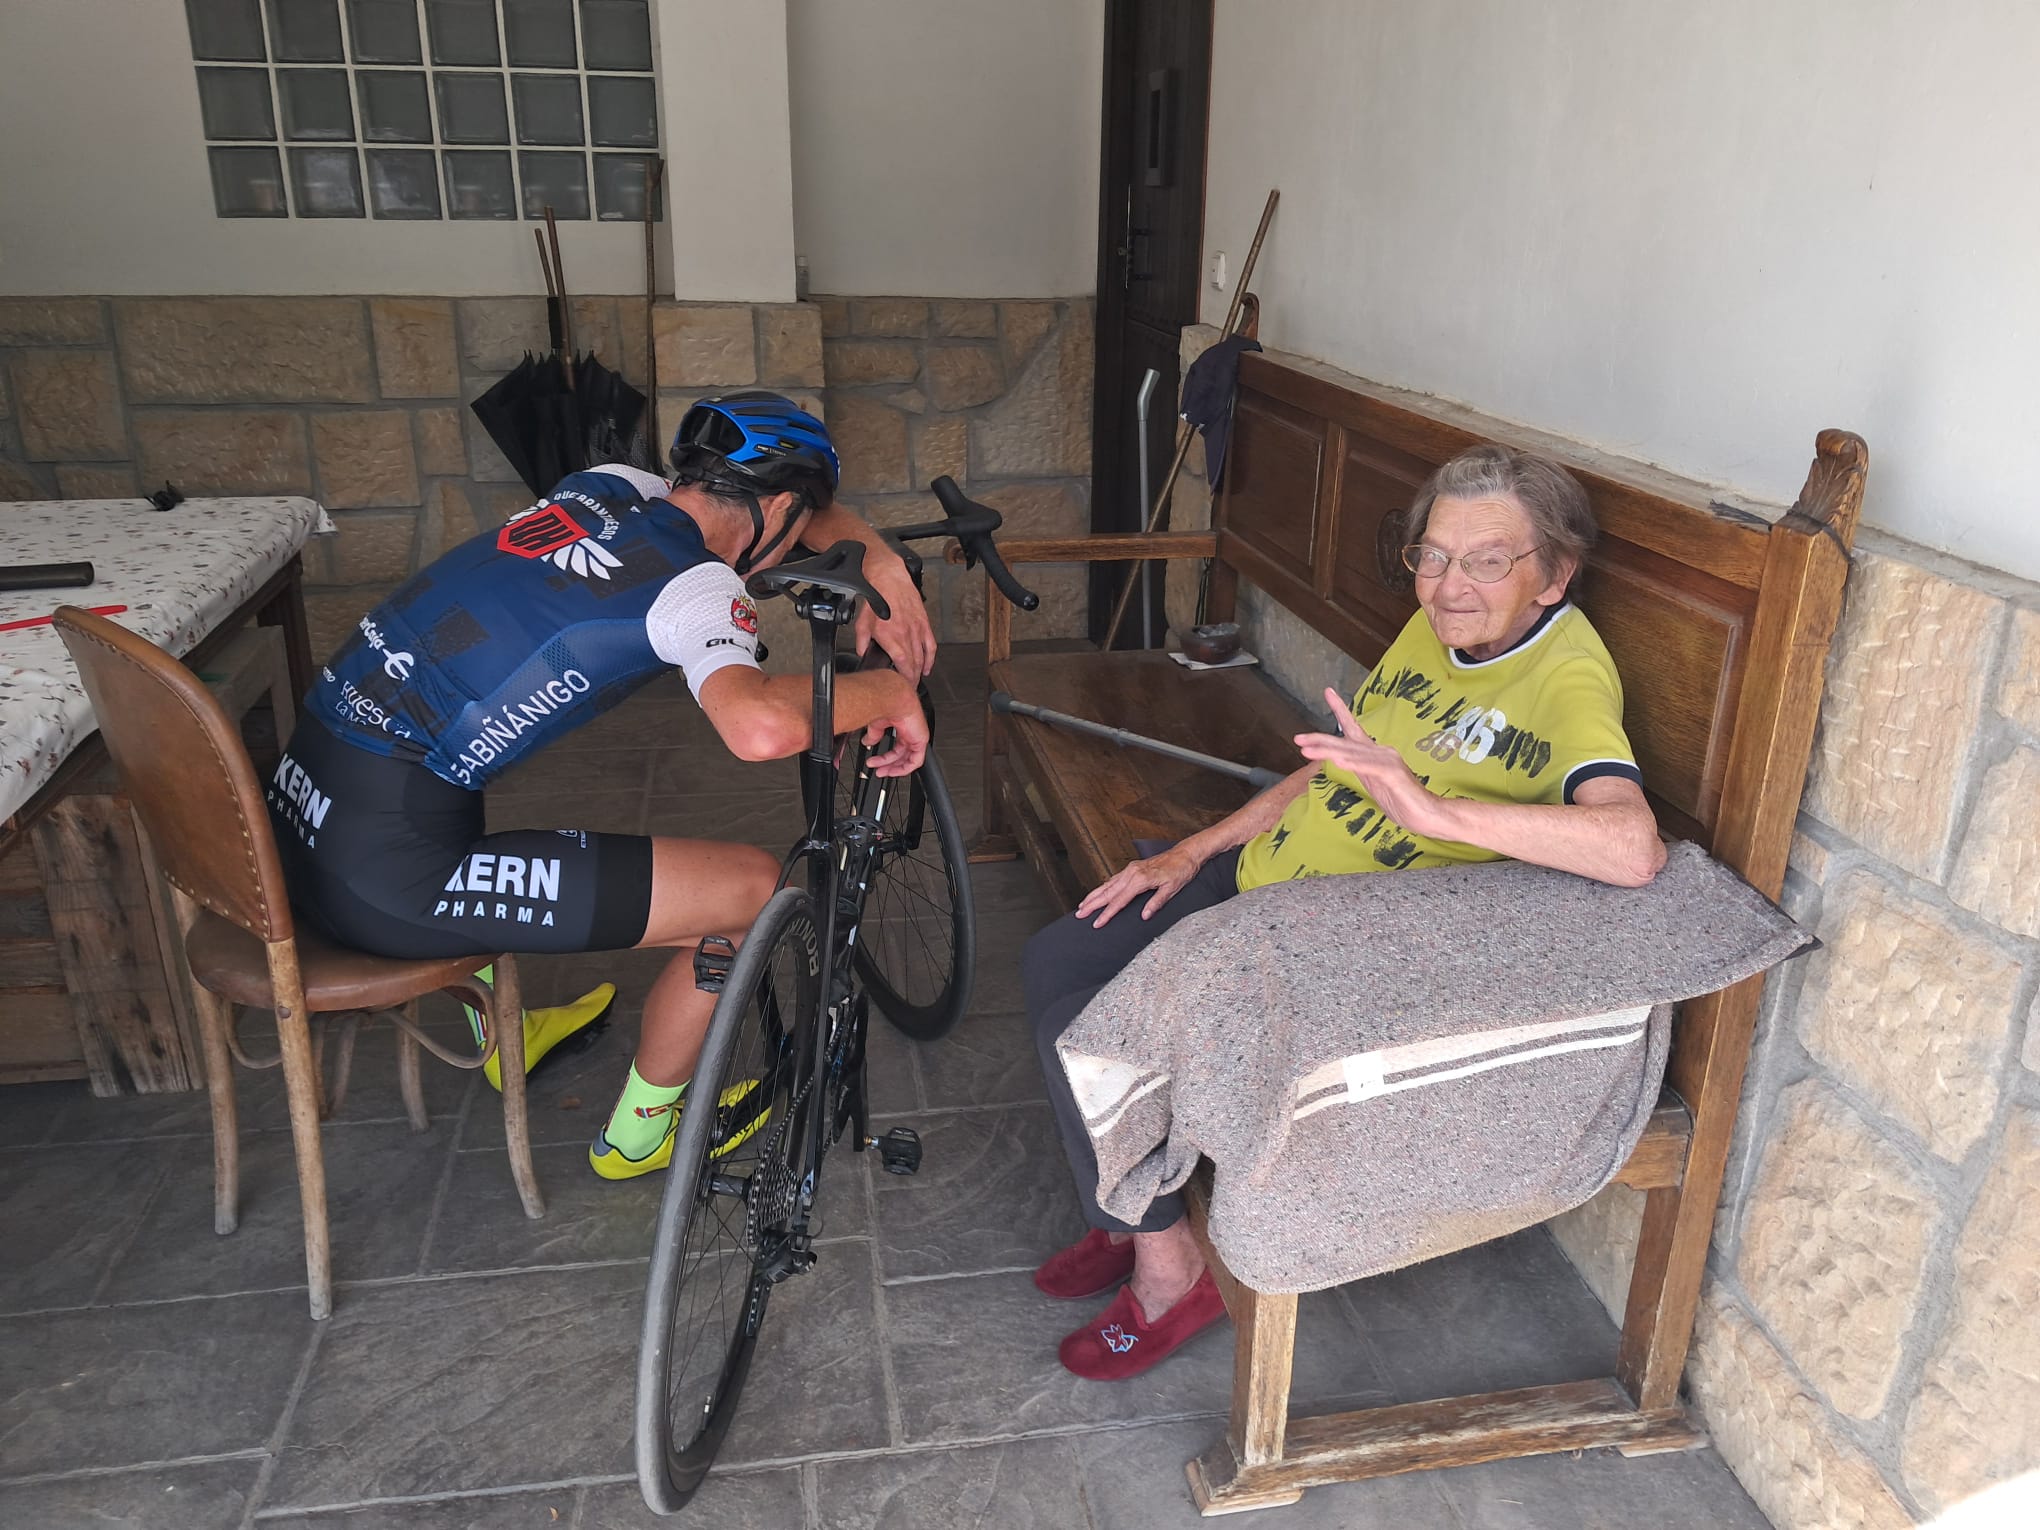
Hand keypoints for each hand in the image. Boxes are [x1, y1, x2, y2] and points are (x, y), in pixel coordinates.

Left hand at [856, 551, 937, 677]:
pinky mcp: (924, 624)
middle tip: (909, 687)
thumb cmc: (877, 598)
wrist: (890, 579)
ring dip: (920, 671)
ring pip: (922, 657)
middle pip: (914, 664)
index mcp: (891, 637)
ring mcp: (917, 630)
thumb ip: (861, 642)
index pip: (902, 665)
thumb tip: (862, 653)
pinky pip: (930, 645)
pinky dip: (930, 658)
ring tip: (916, 680)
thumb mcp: (862, 622)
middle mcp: (906, 635)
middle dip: (912, 679)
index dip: (905, 679)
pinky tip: (928, 666)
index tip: (903, 687)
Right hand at [861, 678, 929, 776]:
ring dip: (894, 768)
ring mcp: (916, 737)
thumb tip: (867, 741)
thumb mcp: (876, 724)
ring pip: (908, 760)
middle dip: (888, 764)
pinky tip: (894, 771)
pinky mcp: (921, 740)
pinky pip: (916, 761)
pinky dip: (905, 769)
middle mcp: (910, 733)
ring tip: (882, 771)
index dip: (886, 757)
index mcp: (901, 728)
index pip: (896, 748)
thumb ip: (874, 735)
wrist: (893, 699)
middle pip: (901, 755)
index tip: (876, 762)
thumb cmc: (886, 704)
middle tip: (878, 770)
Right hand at [1074, 844, 1204, 927]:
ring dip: (1093, 895)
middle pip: (1107, 892)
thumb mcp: (1172, 889)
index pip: (1119, 901)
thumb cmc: (1181, 870)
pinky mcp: (1132, 868)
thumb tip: (1144, 916)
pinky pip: (1113, 879)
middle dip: (1092, 904)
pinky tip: (1098, 893)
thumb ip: (1156, 902)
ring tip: (1082, 905)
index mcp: (1140, 879)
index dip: (1106, 914)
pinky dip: (1103, 887)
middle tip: (1079, 915)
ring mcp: (1130, 869)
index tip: (1097, 923)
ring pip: (1107, 884)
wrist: (1185, 853)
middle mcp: (1131, 873)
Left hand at [1293, 687, 1445, 836]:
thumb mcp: (1373, 783)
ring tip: (1308, 750)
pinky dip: (1353, 764)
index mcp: (1375, 753)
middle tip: (1298, 738)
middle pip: (1346, 742)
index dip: (1340, 710)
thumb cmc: (1401, 800)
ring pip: (1353, 753)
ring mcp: (1388, 762)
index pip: (1354, 729)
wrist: (1428, 814)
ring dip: (1329, 751)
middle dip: (1320, 740)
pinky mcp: (1393, 775)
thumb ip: (1359, 768)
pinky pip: (1370, 768)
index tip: (1328, 691)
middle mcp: (1381, 752)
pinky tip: (1338, 761)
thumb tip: (1340, 758)